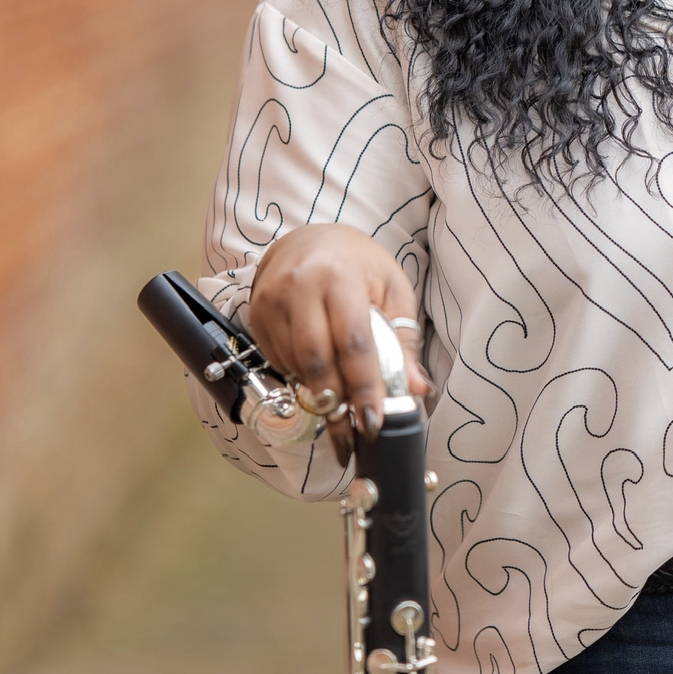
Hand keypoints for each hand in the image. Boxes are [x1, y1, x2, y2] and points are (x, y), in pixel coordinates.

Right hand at [249, 226, 430, 461]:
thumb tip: (416, 389)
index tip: (373, 422)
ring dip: (320, 393)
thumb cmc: (359, 266)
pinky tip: (318, 374)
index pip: (354, 342)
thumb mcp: (392, 290)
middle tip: (352, 432)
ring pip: (296, 366)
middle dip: (337, 403)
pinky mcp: (256, 316)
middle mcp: (300, 287)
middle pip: (318, 360)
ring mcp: (272, 301)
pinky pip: (279, 361)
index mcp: (341, 276)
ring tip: (340, 406)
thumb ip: (403, 340)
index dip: (364, 387)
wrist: (310, 241)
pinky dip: (301, 377)